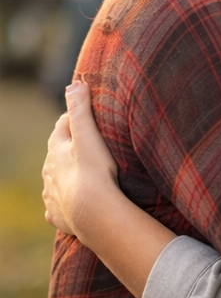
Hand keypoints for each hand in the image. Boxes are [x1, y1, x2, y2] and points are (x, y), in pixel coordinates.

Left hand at [42, 79, 119, 235]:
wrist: (92, 213)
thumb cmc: (93, 170)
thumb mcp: (88, 134)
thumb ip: (80, 109)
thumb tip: (74, 83)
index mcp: (55, 149)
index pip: (63, 126)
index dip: (76, 120)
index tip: (91, 118)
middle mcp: (48, 171)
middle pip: (58, 153)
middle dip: (70, 148)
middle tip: (91, 146)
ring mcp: (52, 194)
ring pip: (55, 179)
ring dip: (67, 174)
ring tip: (84, 175)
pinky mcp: (58, 214)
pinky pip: (58, 206)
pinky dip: (64, 201)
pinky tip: (71, 203)